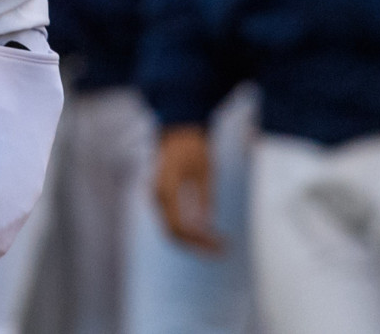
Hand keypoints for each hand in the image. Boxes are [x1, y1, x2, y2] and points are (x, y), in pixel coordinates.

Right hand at [152, 124, 221, 252]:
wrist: (178, 128)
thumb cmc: (193, 145)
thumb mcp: (206, 171)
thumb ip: (205, 198)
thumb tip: (208, 225)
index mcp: (166, 189)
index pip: (179, 227)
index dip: (199, 241)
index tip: (220, 244)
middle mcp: (157, 196)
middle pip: (173, 233)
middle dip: (197, 246)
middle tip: (221, 251)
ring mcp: (158, 197)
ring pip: (172, 229)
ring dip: (193, 241)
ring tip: (217, 245)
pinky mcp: (163, 197)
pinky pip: (173, 221)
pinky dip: (189, 231)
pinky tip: (207, 233)